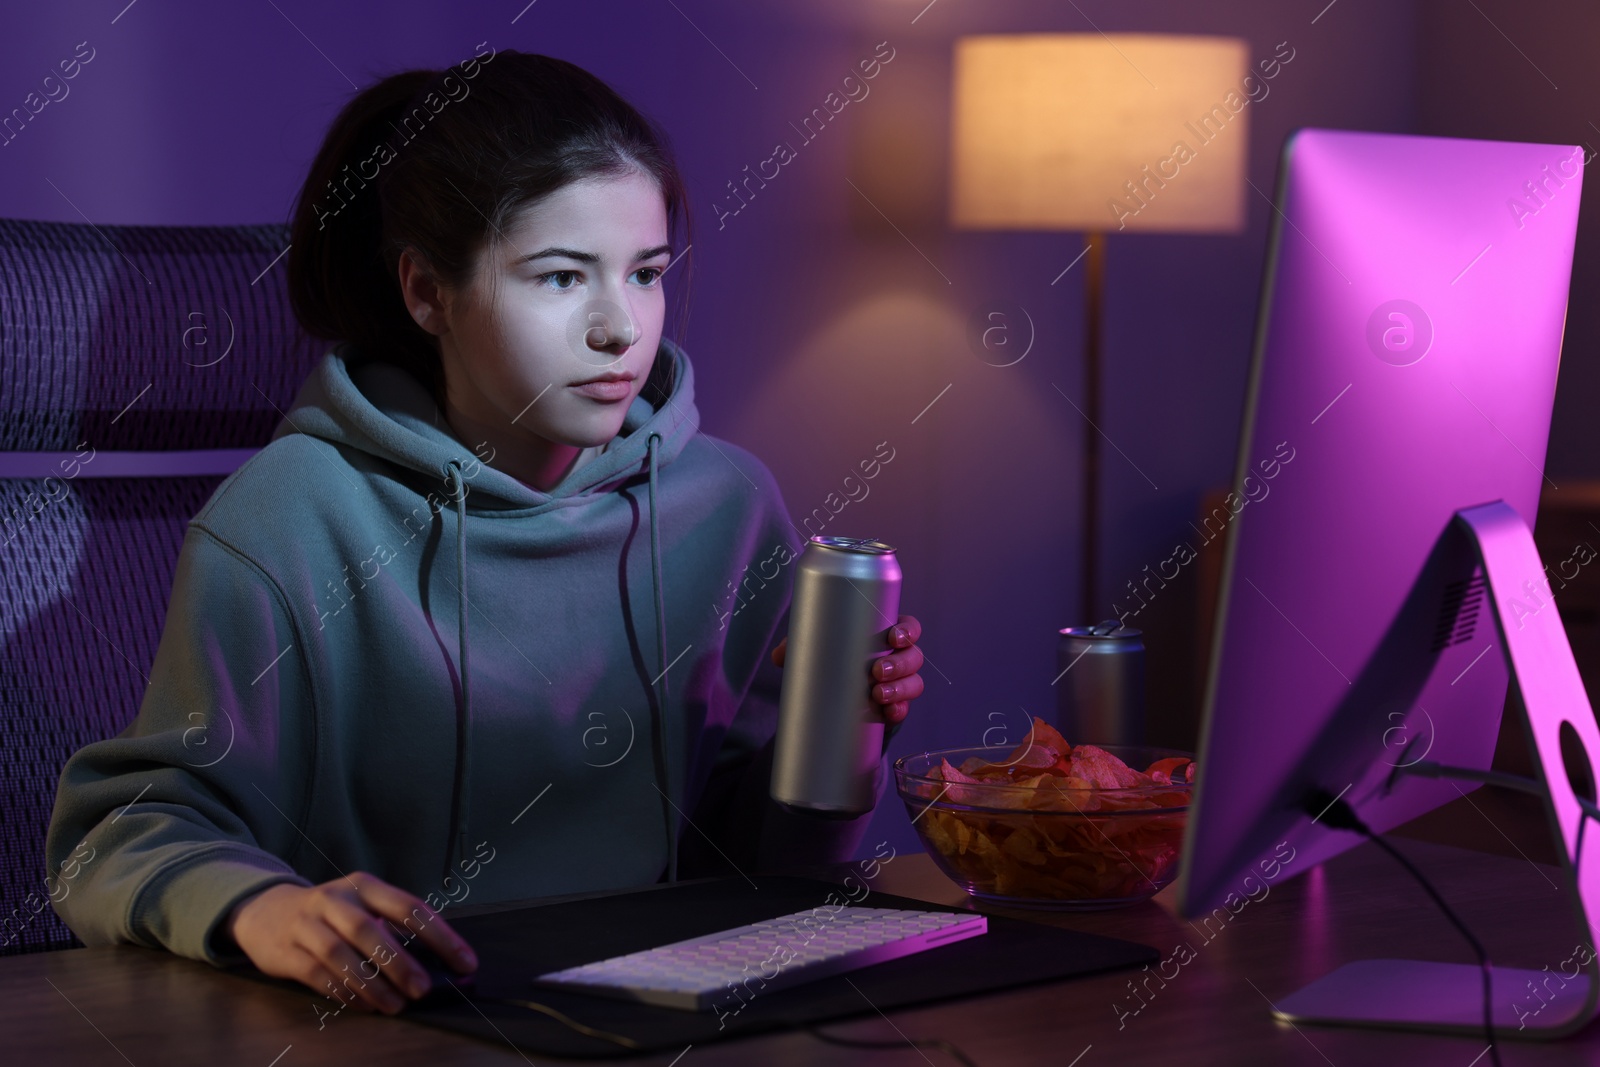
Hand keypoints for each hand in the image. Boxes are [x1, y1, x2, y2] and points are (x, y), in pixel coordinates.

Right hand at [225, 871, 476, 1014]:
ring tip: (396, 1005)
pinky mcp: (286, 952)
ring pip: (341, 954)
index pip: (409, 907)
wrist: (265, 912)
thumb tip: (440, 963)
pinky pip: (318, 974)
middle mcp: (335, 900)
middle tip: (424, 989)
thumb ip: (394, 928)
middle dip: (400, 962)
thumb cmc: (331, 913)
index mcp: (365, 886)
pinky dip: (344, 992)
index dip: (440, 935)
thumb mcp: (363, 906)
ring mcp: (307, 925)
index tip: (465, 962)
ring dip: (372, 983)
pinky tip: (366, 1006)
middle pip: (370, 930)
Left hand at [772, 614, 923, 727]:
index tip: (893, 638)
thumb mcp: (820, 649)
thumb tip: (779, 656)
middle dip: (900, 663)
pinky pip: (905, 708)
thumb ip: (799, 647)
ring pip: (914, 682)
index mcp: (886, 635)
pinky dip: (899, 710)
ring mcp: (900, 683)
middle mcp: (899, 657)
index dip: (907, 631)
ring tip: (877, 694)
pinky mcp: (895, 706)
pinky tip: (889, 712)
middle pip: (914, 656)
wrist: (838, 694)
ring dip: (900, 688)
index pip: (908, 628)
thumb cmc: (836, 658)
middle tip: (877, 670)